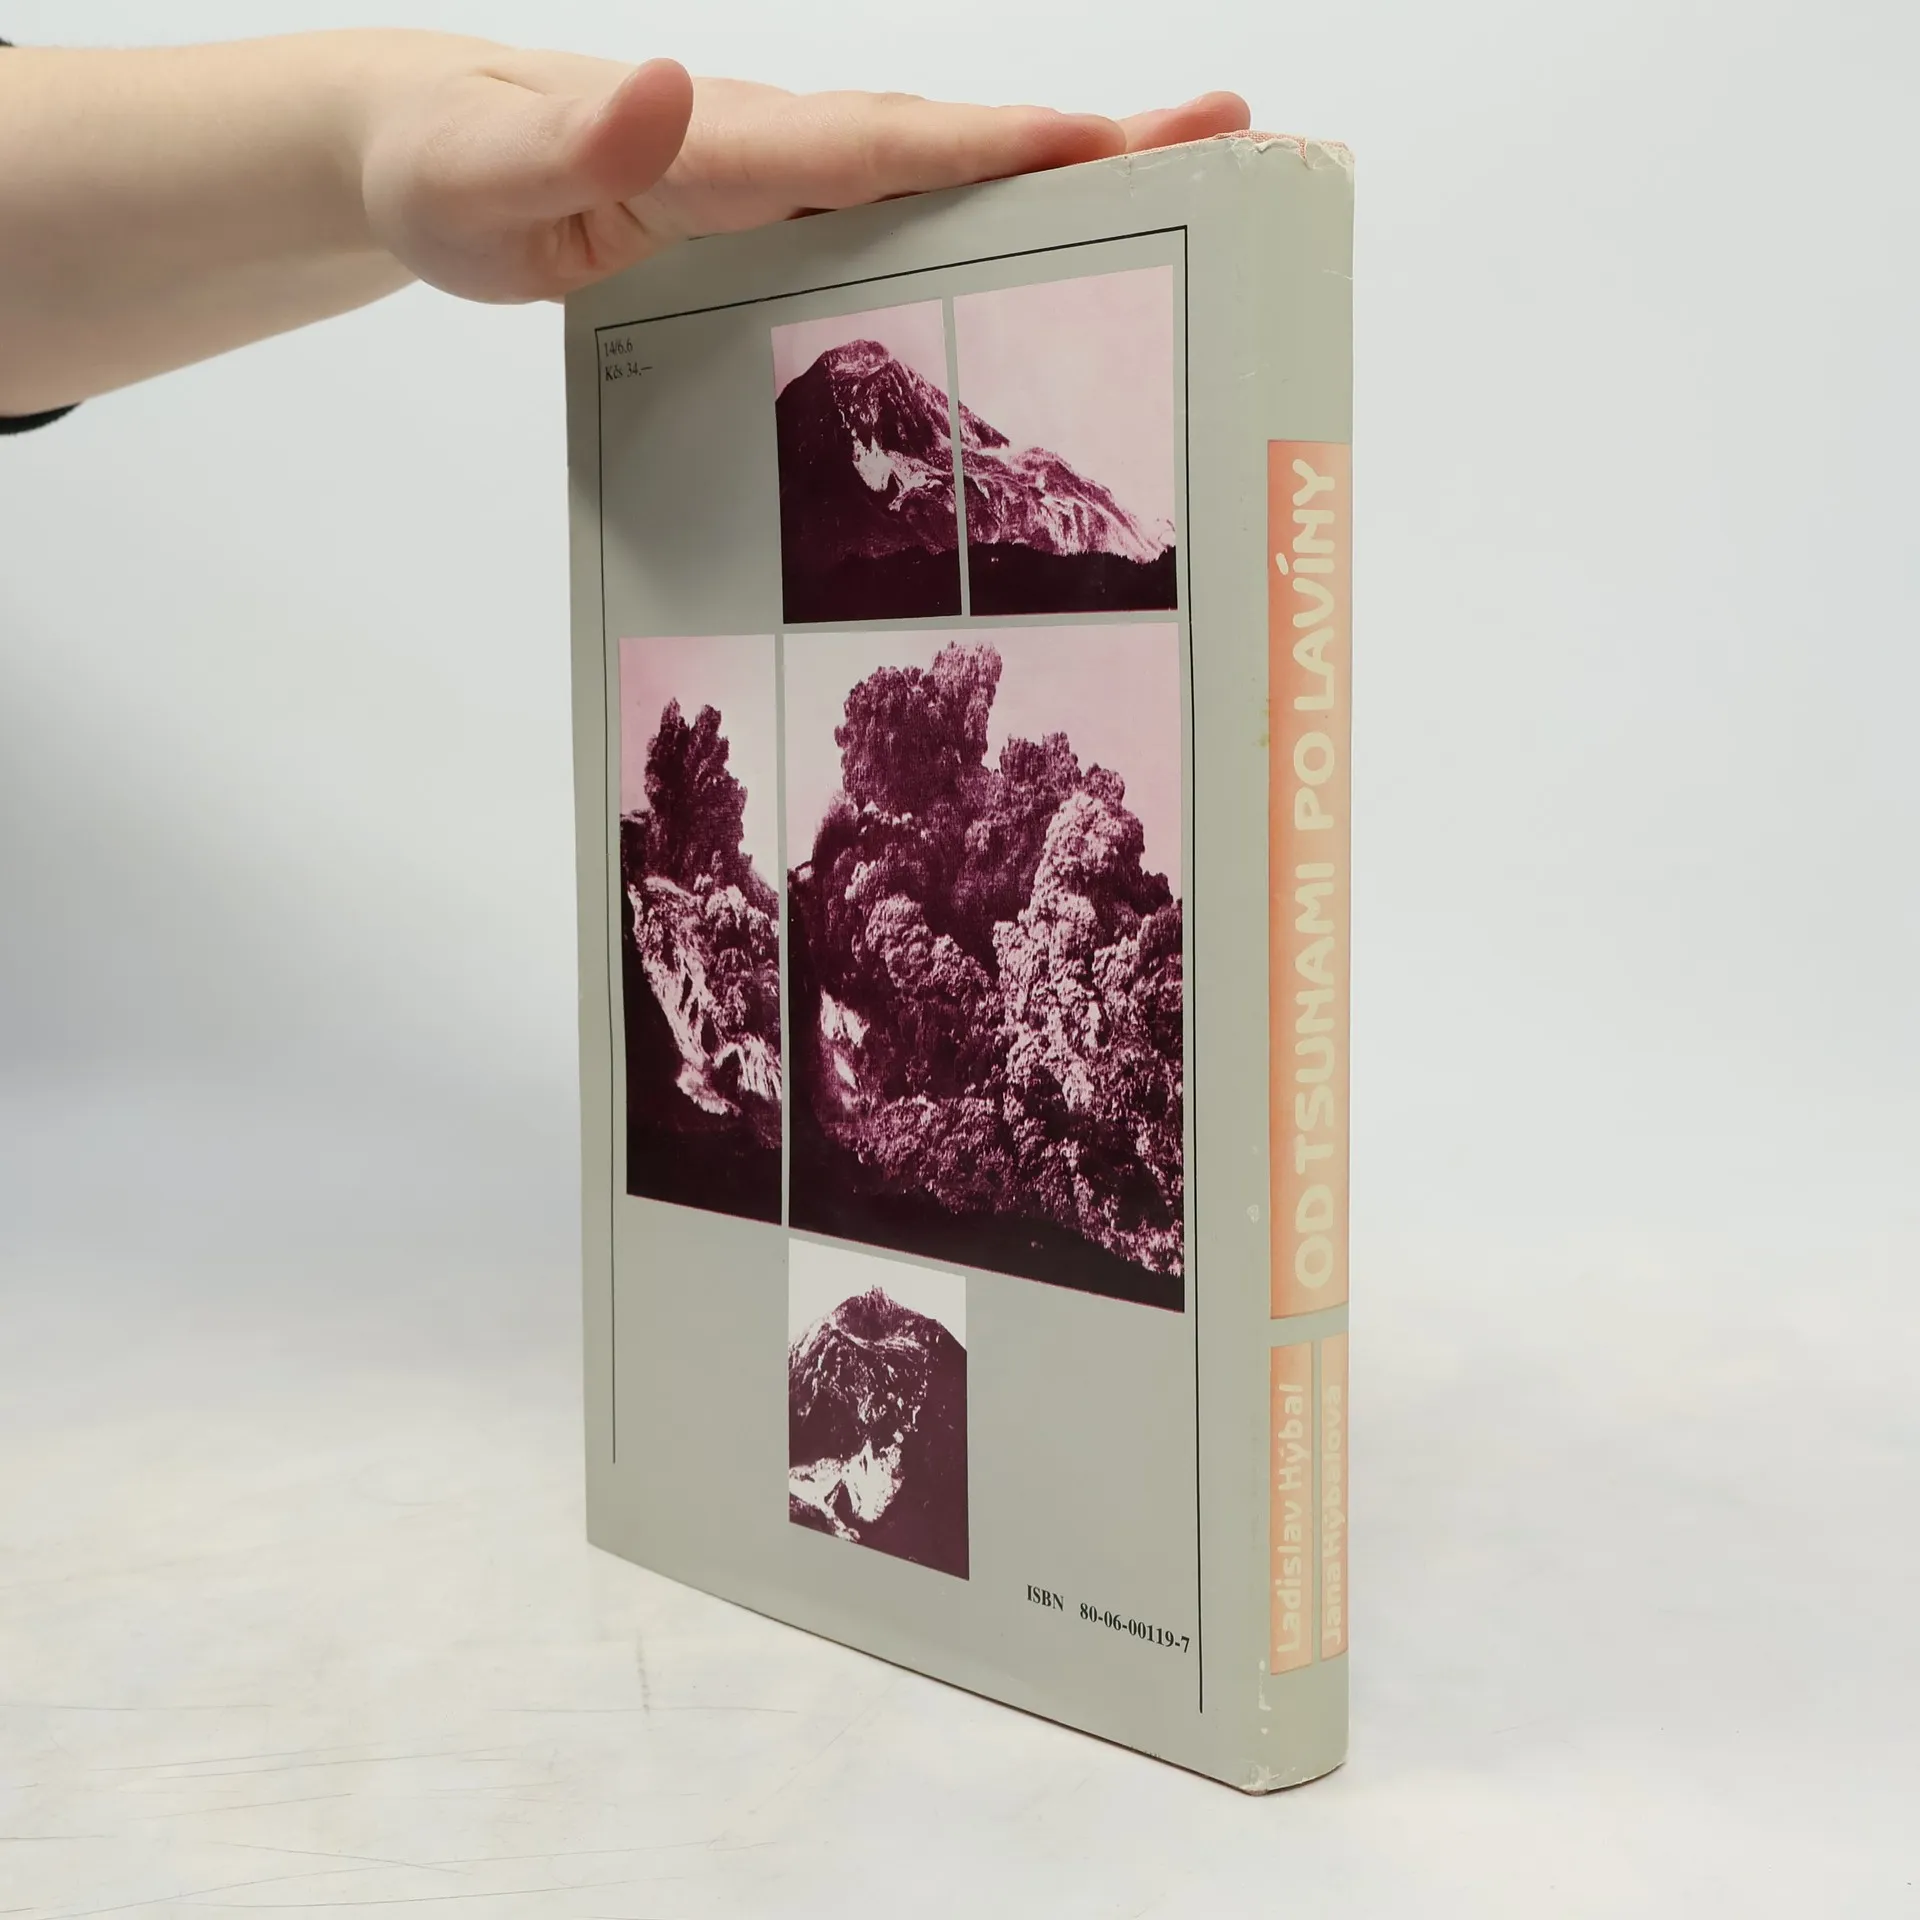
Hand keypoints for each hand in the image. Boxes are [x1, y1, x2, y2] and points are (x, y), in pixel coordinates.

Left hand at [361, 53, 1249, 302]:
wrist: (424, 152)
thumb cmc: (449, 170)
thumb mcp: (484, 178)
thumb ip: (576, 145)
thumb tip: (673, 84)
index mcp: (724, 144)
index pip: (877, 144)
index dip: (991, 148)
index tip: (1108, 147)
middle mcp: (776, 146)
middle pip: (948, 144)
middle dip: (1086, 143)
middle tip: (1227, 133)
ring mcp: (785, 180)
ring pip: (940, 173)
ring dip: (1062, 175)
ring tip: (1185, 176)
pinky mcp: (778, 216)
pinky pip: (901, 214)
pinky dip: (987, 214)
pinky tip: (1043, 247)